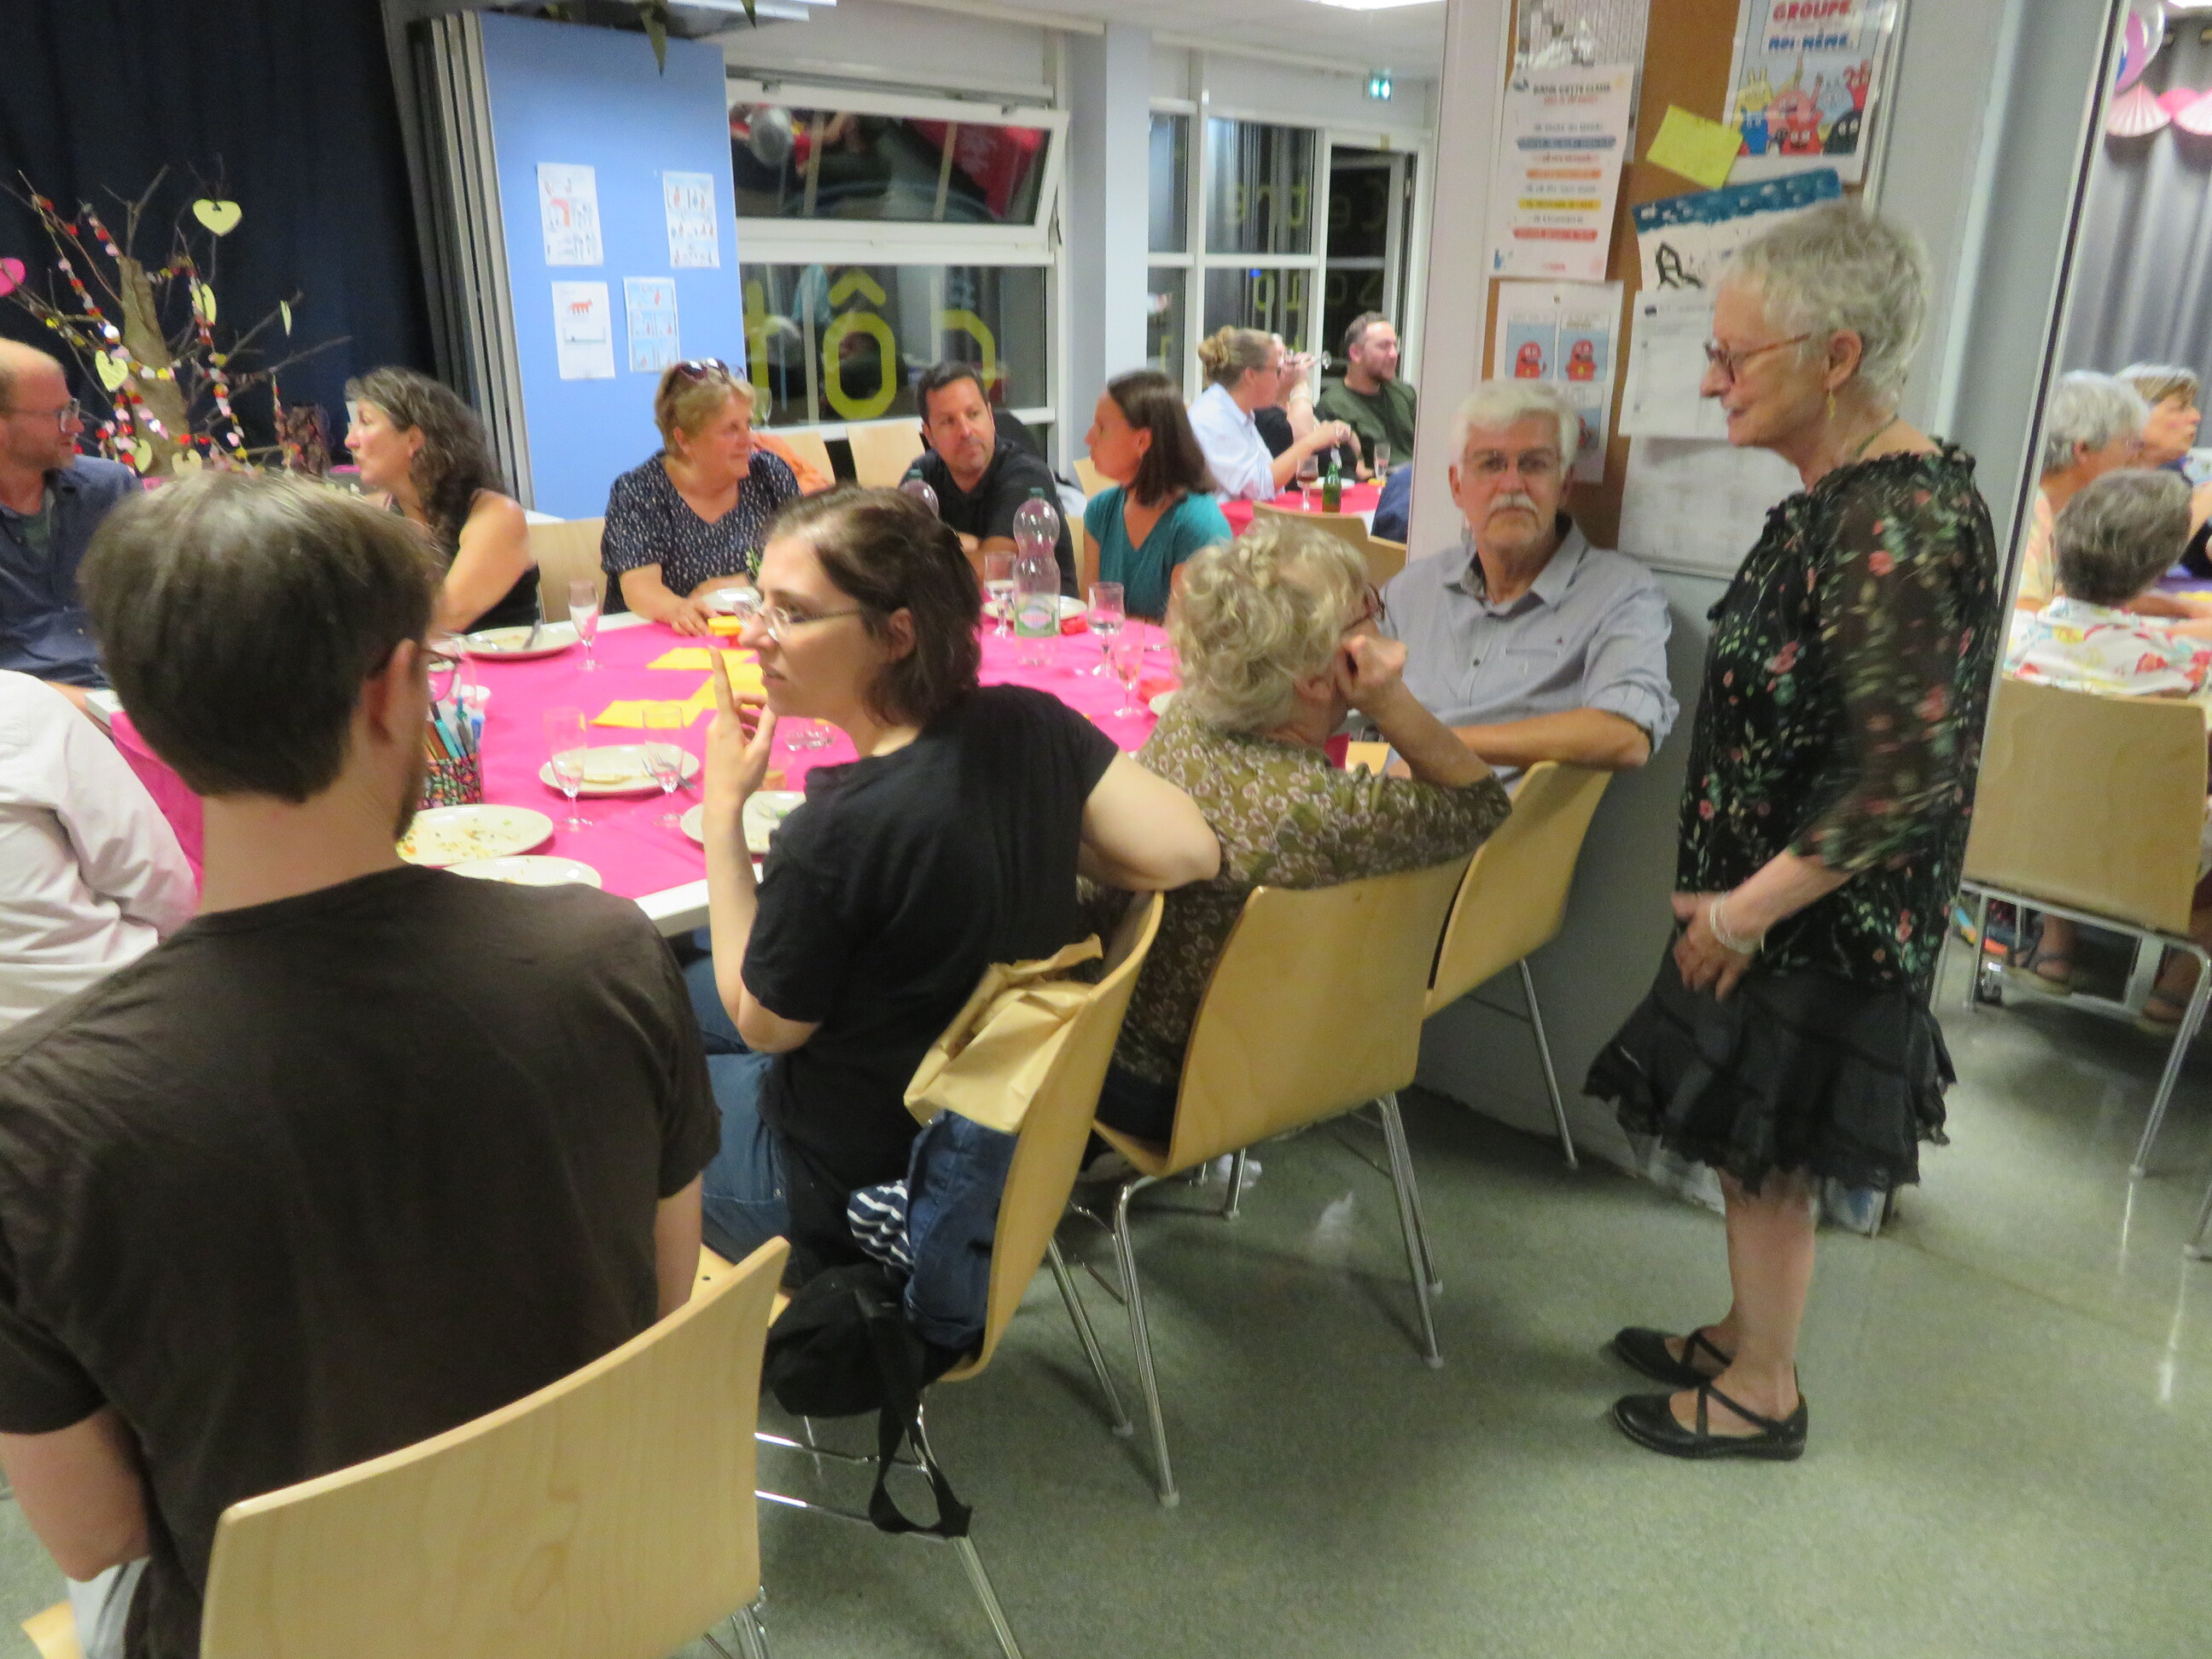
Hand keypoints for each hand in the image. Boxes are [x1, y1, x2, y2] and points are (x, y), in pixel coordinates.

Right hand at [667, 596, 714, 637]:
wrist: (670, 605)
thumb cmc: (688, 607)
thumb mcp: (697, 606)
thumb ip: (707, 612)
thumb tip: (719, 618)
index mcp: (694, 603)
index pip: (703, 606)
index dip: (709, 611)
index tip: (716, 617)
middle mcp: (686, 608)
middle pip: (695, 618)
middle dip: (702, 627)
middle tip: (709, 634)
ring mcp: (678, 615)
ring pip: (687, 624)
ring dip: (694, 631)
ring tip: (701, 636)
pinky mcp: (673, 622)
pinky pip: (678, 628)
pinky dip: (684, 633)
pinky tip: (690, 635)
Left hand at [705, 650, 777, 808]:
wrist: (721, 802)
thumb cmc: (742, 777)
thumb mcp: (762, 751)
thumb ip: (768, 725)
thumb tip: (775, 704)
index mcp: (727, 724)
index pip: (723, 689)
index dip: (718, 668)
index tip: (712, 649)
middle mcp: (716, 724)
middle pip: (734, 701)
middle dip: (753, 703)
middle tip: (770, 715)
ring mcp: (713, 734)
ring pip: (733, 715)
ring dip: (750, 718)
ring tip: (764, 734)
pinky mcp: (714, 743)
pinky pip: (730, 726)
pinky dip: (743, 727)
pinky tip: (754, 743)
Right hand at [1335, 632, 1407, 714]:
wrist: (1391, 701)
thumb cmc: (1366, 698)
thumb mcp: (1345, 689)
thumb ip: (1339, 666)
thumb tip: (1337, 645)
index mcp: (1375, 670)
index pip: (1358, 642)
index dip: (1346, 645)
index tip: (1343, 656)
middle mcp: (1389, 657)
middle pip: (1363, 637)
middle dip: (1353, 645)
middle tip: (1353, 662)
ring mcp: (1397, 650)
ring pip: (1369, 635)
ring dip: (1362, 645)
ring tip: (1363, 661)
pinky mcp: (1400, 645)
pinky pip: (1377, 637)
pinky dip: (1371, 645)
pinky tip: (1373, 658)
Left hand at [1671, 891, 1754, 1000]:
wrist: (1742, 918)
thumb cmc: (1720, 908)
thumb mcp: (1699, 902)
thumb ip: (1686, 905)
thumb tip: (1673, 902)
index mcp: (1692, 937)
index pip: (1681, 950)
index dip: (1680, 958)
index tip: (1680, 962)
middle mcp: (1702, 953)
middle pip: (1691, 967)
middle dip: (1687, 975)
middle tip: (1686, 982)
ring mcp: (1717, 962)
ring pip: (1705, 975)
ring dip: (1700, 983)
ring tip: (1697, 989)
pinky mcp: (1734, 967)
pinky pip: (1727, 981)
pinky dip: (1722, 990)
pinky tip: (1720, 997)